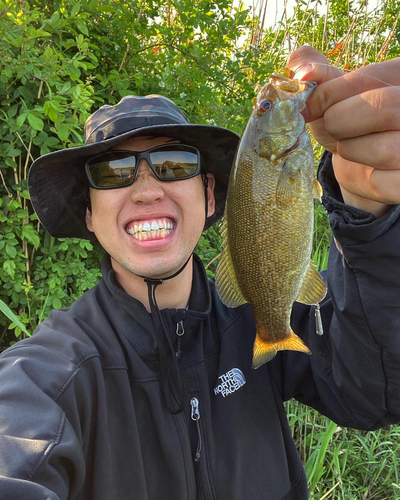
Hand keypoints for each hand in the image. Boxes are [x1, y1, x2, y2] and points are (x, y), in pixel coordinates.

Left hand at [287, 45, 399, 216]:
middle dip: (340, 121)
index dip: (329, 92)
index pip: (371, 76)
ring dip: (351, 150)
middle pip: (383, 106)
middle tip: (331, 129)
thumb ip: (321, 77)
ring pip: (385, 149)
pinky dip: (366, 179)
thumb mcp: (338, 97)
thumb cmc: (355, 126)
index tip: (307, 105)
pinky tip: (370, 171)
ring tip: (351, 148)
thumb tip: (300, 69)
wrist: (374, 170)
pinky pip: (383, 183)